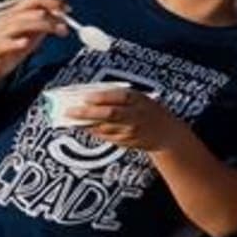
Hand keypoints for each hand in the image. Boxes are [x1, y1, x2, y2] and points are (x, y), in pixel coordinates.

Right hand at [0, 0, 68, 79]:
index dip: (51, 2)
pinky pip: (5, 43)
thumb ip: (42, 27)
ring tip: (56, 30)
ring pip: (20, 23)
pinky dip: (16, 42)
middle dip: (49, 9)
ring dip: (42, 25)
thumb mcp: (30, 36)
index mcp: (13, 16)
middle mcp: (6, 21)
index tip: (66, 8)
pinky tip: (25, 43)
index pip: (33, 0)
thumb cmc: (7, 51)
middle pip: (28, 8)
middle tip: (64, 17)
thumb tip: (60, 18)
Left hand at [71, 89, 186, 151]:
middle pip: (108, 114)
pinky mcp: (125, 141)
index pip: (118, 96)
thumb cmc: (150, 112)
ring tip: (71, 119)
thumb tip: (91, 95)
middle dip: (87, 112)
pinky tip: (84, 126)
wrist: (167, 135)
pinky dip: (92, 130)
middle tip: (69, 111)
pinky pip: (104, 135)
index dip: (100, 97)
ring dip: (85, 123)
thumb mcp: (141, 98)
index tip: (84, 97)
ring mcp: (130, 130)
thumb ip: (119, 96)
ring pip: (103, 127)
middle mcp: (135, 115)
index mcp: (139, 100)